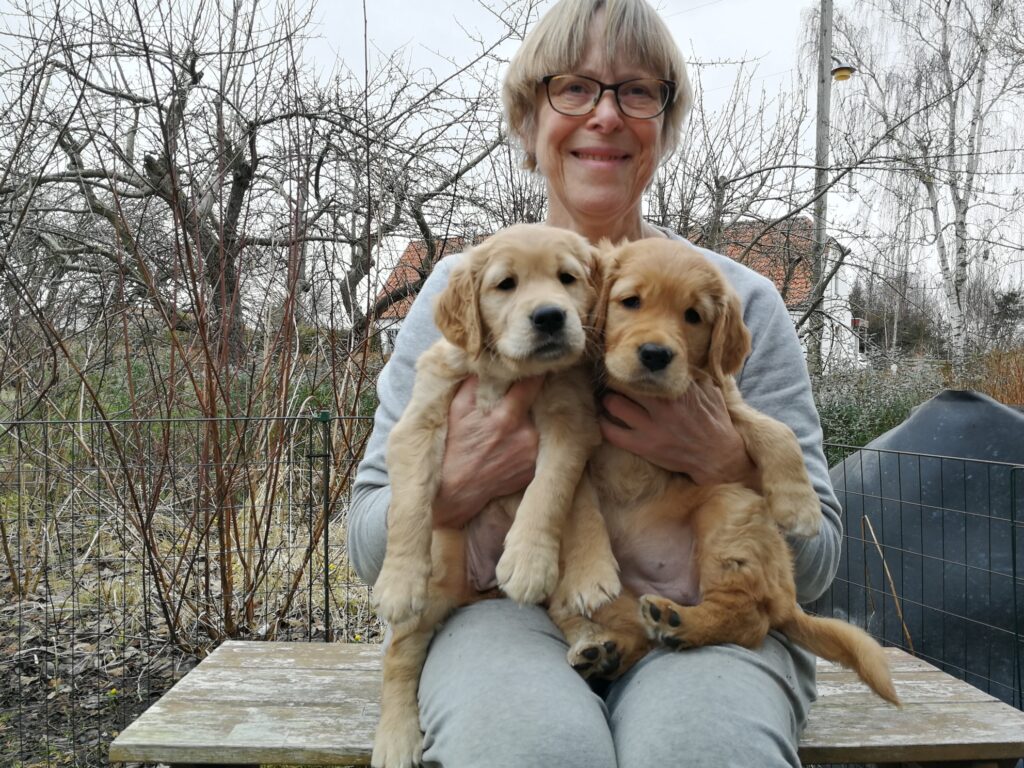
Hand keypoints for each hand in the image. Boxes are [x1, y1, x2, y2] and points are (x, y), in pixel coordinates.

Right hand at [432, 375, 543, 528]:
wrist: (455, 490)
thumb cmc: (454, 446)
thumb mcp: (457, 409)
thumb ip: (474, 382)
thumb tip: (487, 361)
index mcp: (507, 417)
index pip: (533, 383)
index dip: (535, 372)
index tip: (536, 365)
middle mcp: (526, 435)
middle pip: (540, 404)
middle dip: (533, 398)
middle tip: (526, 393)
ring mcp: (533, 454)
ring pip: (542, 424)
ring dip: (534, 419)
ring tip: (519, 419)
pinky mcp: (535, 469)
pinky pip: (540, 445)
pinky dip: (532, 440)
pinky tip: (517, 441)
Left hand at [599, 377, 759, 488]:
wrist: (717, 456)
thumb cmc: (714, 422)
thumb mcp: (710, 391)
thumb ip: (692, 376)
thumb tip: (677, 361)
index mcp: (678, 389)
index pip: (646, 370)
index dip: (633, 365)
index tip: (626, 363)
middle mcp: (662, 406)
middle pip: (624, 383)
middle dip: (615, 379)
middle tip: (611, 379)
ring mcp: (651, 427)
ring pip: (614, 404)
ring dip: (607, 399)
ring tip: (607, 398)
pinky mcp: (643, 446)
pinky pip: (612, 433)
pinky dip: (603, 424)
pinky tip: (603, 419)